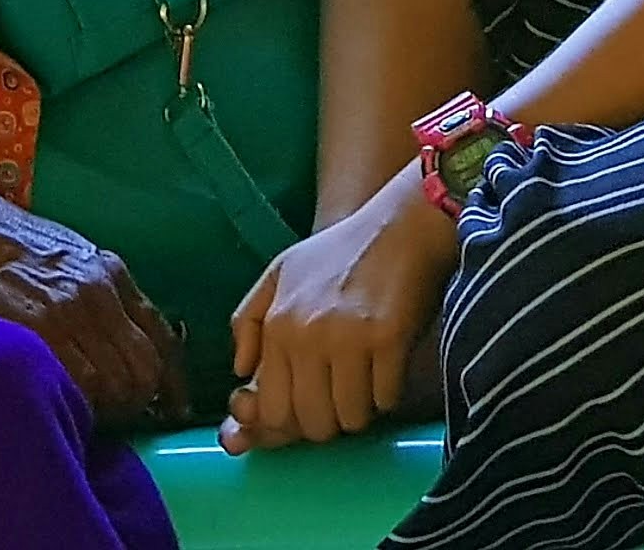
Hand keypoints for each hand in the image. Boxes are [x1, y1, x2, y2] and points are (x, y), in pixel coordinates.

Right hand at [0, 195, 185, 422]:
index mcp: (113, 274)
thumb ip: (106, 295)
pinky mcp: (39, 330)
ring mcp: (71, 312)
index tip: (174, 406)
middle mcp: (100, 293)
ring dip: (111, 407)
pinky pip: (79, 382)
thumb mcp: (77, 259)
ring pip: (115, 380)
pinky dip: (82, 403)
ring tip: (94, 416)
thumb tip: (127, 342)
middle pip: (144, 366)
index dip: (173, 379)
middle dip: (140, 399)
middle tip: (123, 415)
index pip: (163, 336)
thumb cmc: (18, 246)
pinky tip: (70, 407)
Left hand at [219, 176, 457, 454]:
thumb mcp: (281, 274)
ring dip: (360, 410)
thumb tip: (240, 373)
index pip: (272, 409)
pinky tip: (388, 370)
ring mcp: (348, 338)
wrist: (403, 222)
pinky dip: (388, 394)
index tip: (309, 408)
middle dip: (329, 421)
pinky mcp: (389, 339)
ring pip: (349, 418)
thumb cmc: (343, 251)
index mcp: (277, 323)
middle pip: (312, 422)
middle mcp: (307, 334)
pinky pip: (385, 398)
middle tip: (341, 399)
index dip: (292, 422)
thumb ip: (249, 322)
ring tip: (365, 383)